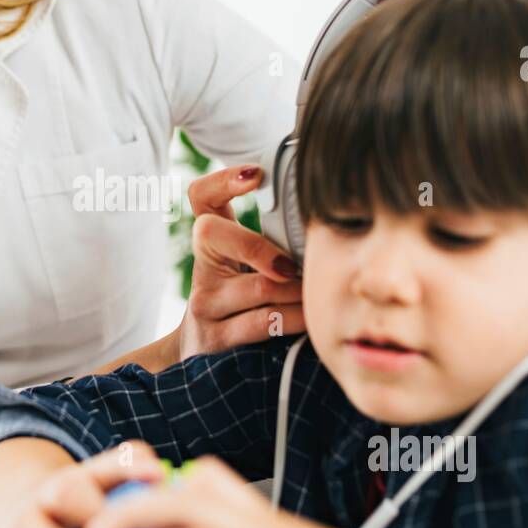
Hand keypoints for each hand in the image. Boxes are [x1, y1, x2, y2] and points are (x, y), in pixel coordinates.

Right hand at [176, 165, 304, 359]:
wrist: (205, 352)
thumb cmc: (244, 299)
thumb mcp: (248, 264)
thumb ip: (274, 238)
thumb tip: (325, 213)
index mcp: (211, 240)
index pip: (201, 196)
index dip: (222, 180)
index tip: (256, 175)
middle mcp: (202, 266)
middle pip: (213, 233)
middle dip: (261, 248)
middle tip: (292, 265)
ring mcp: (205, 302)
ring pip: (257, 285)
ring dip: (296, 290)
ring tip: (316, 292)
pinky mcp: (215, 338)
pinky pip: (263, 322)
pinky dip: (295, 318)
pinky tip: (310, 319)